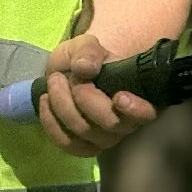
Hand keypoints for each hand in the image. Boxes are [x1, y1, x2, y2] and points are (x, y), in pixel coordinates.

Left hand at [37, 33, 157, 157]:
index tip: (119, 96)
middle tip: (70, 75)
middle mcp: (125, 124)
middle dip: (84, 98)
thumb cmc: (88, 58)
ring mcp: (104, 138)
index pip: (146, 113)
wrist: (73, 71)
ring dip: (63, 106)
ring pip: (84, 133)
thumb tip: (85, 68)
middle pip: (109, 124)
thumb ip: (88, 51)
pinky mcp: (83, 146)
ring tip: (54, 81)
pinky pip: (67, 143)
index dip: (135, 110)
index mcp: (138, 97)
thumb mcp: (87, 45)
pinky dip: (51, 122)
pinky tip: (45, 101)